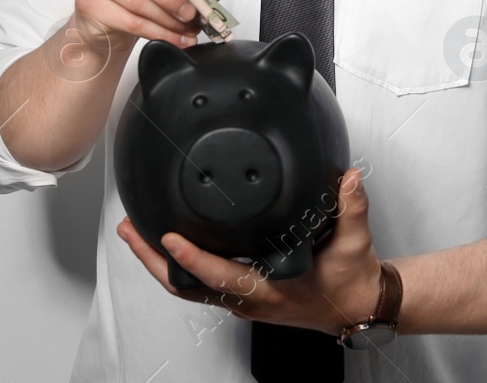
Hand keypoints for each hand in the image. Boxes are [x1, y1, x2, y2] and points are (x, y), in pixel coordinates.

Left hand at [118, 167, 382, 334]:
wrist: (356, 308)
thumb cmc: (350, 281)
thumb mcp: (355, 243)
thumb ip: (352, 208)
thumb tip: (349, 179)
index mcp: (272, 289)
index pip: (224, 276)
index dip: (194, 260)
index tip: (171, 239)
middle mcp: (251, 300)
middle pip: (188, 288)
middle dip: (154, 261)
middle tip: (130, 231)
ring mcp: (242, 302)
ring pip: (188, 289)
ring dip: (158, 263)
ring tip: (135, 234)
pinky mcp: (241, 298)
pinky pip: (199, 286)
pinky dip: (178, 267)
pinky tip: (166, 246)